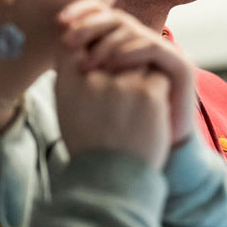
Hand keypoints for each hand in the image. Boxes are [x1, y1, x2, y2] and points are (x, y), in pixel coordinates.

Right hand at [55, 46, 170, 168]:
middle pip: (112, 49)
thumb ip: (72, 76)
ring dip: (140, 76)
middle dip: (119, 63)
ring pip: (138, 60)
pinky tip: (150, 113)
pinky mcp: (148, 93)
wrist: (112, 182)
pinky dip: (158, 91)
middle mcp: (93, 79)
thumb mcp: (67, 109)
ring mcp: (122, 84)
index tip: (96, 58)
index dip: (88, 44)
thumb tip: (82, 47)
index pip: (74, 44)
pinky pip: (159, 75)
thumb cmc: (91, 146)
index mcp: (67, 84)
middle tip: (122, 96)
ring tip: (134, 107)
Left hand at [56, 0, 195, 145]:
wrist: (140, 161)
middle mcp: (142, 45)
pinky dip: (132, 51)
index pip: (102, 15)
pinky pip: (154, 48)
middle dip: (90, 25)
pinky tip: (113, 64)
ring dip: (108, 42)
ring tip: (89, 62)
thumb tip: (57, 39)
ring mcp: (162, 54)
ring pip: (134, 31)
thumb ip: (75, 65)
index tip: (58, 21)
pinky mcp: (179, 67)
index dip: (82, 11)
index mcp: (120, 45)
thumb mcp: (86, 93)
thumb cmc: (110, 128)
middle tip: (69, 40)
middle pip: (117, 18)